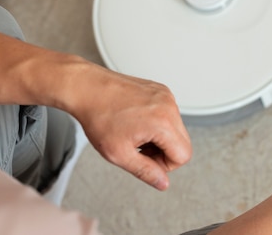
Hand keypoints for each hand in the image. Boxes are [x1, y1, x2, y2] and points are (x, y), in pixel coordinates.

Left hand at [64, 61, 191, 190]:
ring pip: (176, 129)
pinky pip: (168, 114)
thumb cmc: (98, 116)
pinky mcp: (160, 90)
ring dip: (159, 138)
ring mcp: (166, 96)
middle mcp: (168, 106)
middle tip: (138, 149)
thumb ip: (145, 171)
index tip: (145, 160)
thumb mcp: (119, 154)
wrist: (87, 88)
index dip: (164, 165)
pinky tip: (135, 122)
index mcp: (162, 122)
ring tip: (134, 134)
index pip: (183, 155)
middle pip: (183, 142)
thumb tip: (162, 182)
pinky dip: (156, 123)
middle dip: (163, 152)